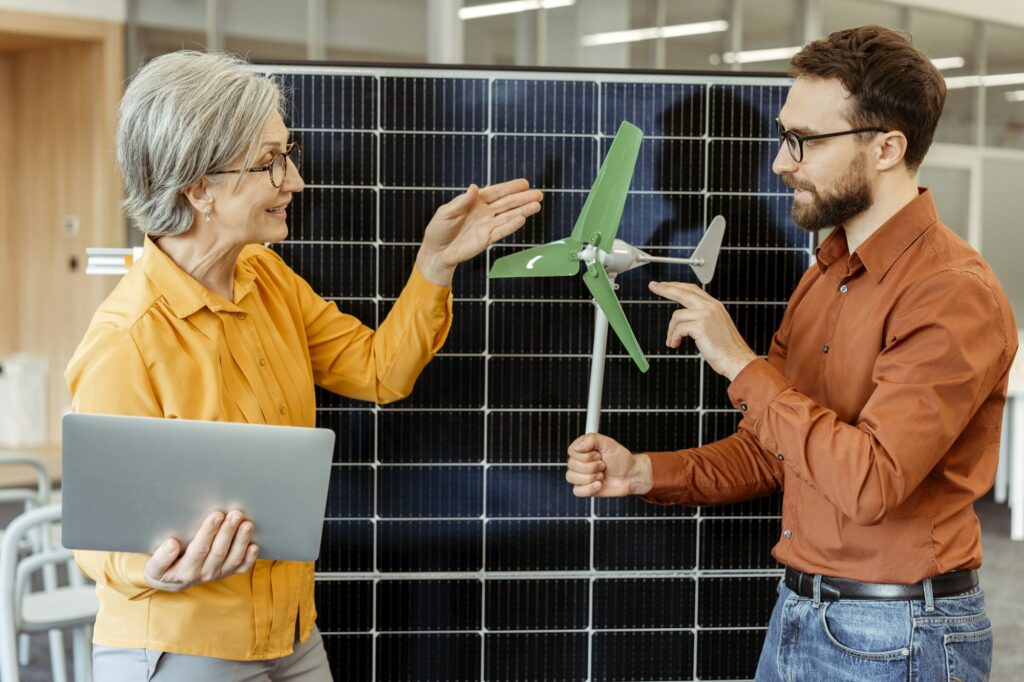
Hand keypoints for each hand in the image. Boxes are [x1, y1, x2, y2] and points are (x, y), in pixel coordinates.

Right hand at [143, 509, 258, 591]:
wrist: (171, 582)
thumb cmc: (163, 567)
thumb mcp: (154, 566)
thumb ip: (160, 558)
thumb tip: (172, 544)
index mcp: (185, 571)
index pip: (199, 549)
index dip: (209, 532)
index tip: (216, 515)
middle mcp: (204, 574)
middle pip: (219, 551)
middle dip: (228, 531)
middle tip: (235, 513)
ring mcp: (218, 573)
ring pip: (233, 558)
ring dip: (241, 540)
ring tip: (247, 523)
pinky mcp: (228, 572)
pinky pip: (242, 568)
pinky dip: (250, 558)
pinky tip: (254, 544)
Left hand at [416, 179, 543, 285]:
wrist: (436, 252)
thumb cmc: (438, 229)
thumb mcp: (445, 212)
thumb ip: (461, 202)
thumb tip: (474, 188)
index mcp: (475, 202)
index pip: (496, 192)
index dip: (510, 187)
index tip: (525, 183)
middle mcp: (484, 212)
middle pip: (507, 203)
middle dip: (523, 198)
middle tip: (539, 194)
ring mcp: (487, 226)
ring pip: (508, 216)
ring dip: (523, 211)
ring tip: (537, 205)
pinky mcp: (487, 239)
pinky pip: (501, 231)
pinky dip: (511, 225)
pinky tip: (522, 219)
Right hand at [566, 433, 651, 496]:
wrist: (631, 475)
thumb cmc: (620, 458)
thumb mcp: (608, 443)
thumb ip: (591, 440)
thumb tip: (577, 447)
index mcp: (582, 449)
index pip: (572, 452)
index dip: (586, 455)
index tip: (599, 454)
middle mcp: (580, 462)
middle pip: (572, 465)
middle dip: (592, 466)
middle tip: (603, 465)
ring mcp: (581, 476)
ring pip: (572, 478)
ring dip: (591, 477)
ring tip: (602, 474)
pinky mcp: (584, 488)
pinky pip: (576, 491)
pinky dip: (589, 489)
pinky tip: (599, 485)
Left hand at [648, 281, 757, 380]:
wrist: (738, 361)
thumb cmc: (726, 350)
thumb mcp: (715, 328)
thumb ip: (702, 319)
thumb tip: (683, 319)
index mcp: (715, 306)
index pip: (692, 290)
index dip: (677, 286)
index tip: (664, 285)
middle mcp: (711, 307)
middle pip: (683, 291)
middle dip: (666, 288)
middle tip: (653, 285)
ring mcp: (706, 314)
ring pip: (677, 316)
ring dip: (670, 331)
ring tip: (672, 342)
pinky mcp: (700, 325)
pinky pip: (678, 328)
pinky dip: (674, 337)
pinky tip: (675, 345)